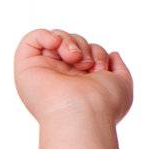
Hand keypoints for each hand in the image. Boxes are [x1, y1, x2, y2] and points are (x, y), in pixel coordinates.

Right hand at [14, 28, 132, 125]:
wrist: (84, 113)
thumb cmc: (105, 103)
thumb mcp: (122, 84)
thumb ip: (120, 68)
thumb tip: (113, 54)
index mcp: (79, 81)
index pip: (86, 51)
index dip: (97, 52)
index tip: (101, 69)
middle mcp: (60, 77)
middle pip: (71, 43)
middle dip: (84, 46)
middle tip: (88, 65)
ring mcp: (43, 71)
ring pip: (55, 38)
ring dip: (70, 42)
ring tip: (75, 58)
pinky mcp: (27, 68)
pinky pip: (32, 38)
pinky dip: (46, 35)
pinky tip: (56, 44)